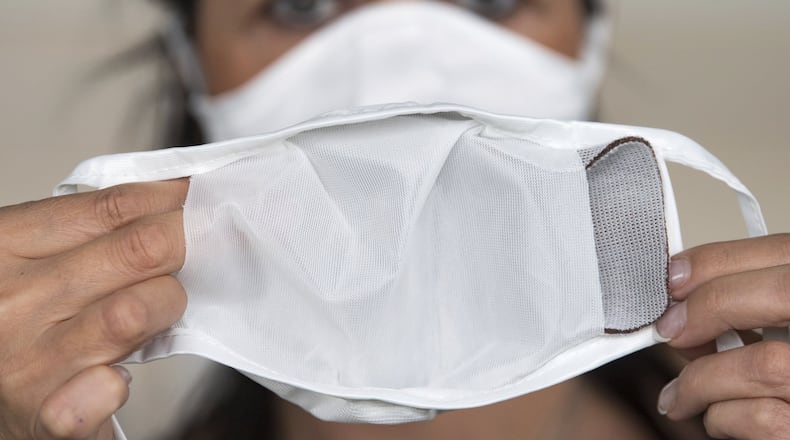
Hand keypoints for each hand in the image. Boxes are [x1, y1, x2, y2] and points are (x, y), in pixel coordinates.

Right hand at [0, 180, 187, 439]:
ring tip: (163, 308)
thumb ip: (89, 232)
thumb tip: (173, 195)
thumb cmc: (17, 323)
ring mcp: (27, 360)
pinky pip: (106, 390)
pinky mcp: (47, 417)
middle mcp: (12, 300)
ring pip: (134, 313)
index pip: (111, 207)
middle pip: (137, 251)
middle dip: (184, 247)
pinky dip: (121, 382)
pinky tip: (119, 377)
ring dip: (166, 305)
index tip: (197, 200)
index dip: (169, 200)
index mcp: (5, 245)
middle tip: (199, 253)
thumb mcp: (33, 262)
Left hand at [655, 234, 789, 438]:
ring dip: (701, 379)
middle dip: (709, 306)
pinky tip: (714, 417)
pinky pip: (762, 417)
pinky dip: (721, 417)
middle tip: (668, 330)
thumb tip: (682, 303)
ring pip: (763, 364)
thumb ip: (743, 305)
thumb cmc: (782, 376)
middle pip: (781, 293)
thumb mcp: (774, 327)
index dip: (718, 261)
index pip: (783, 252)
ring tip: (680, 394)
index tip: (674, 278)